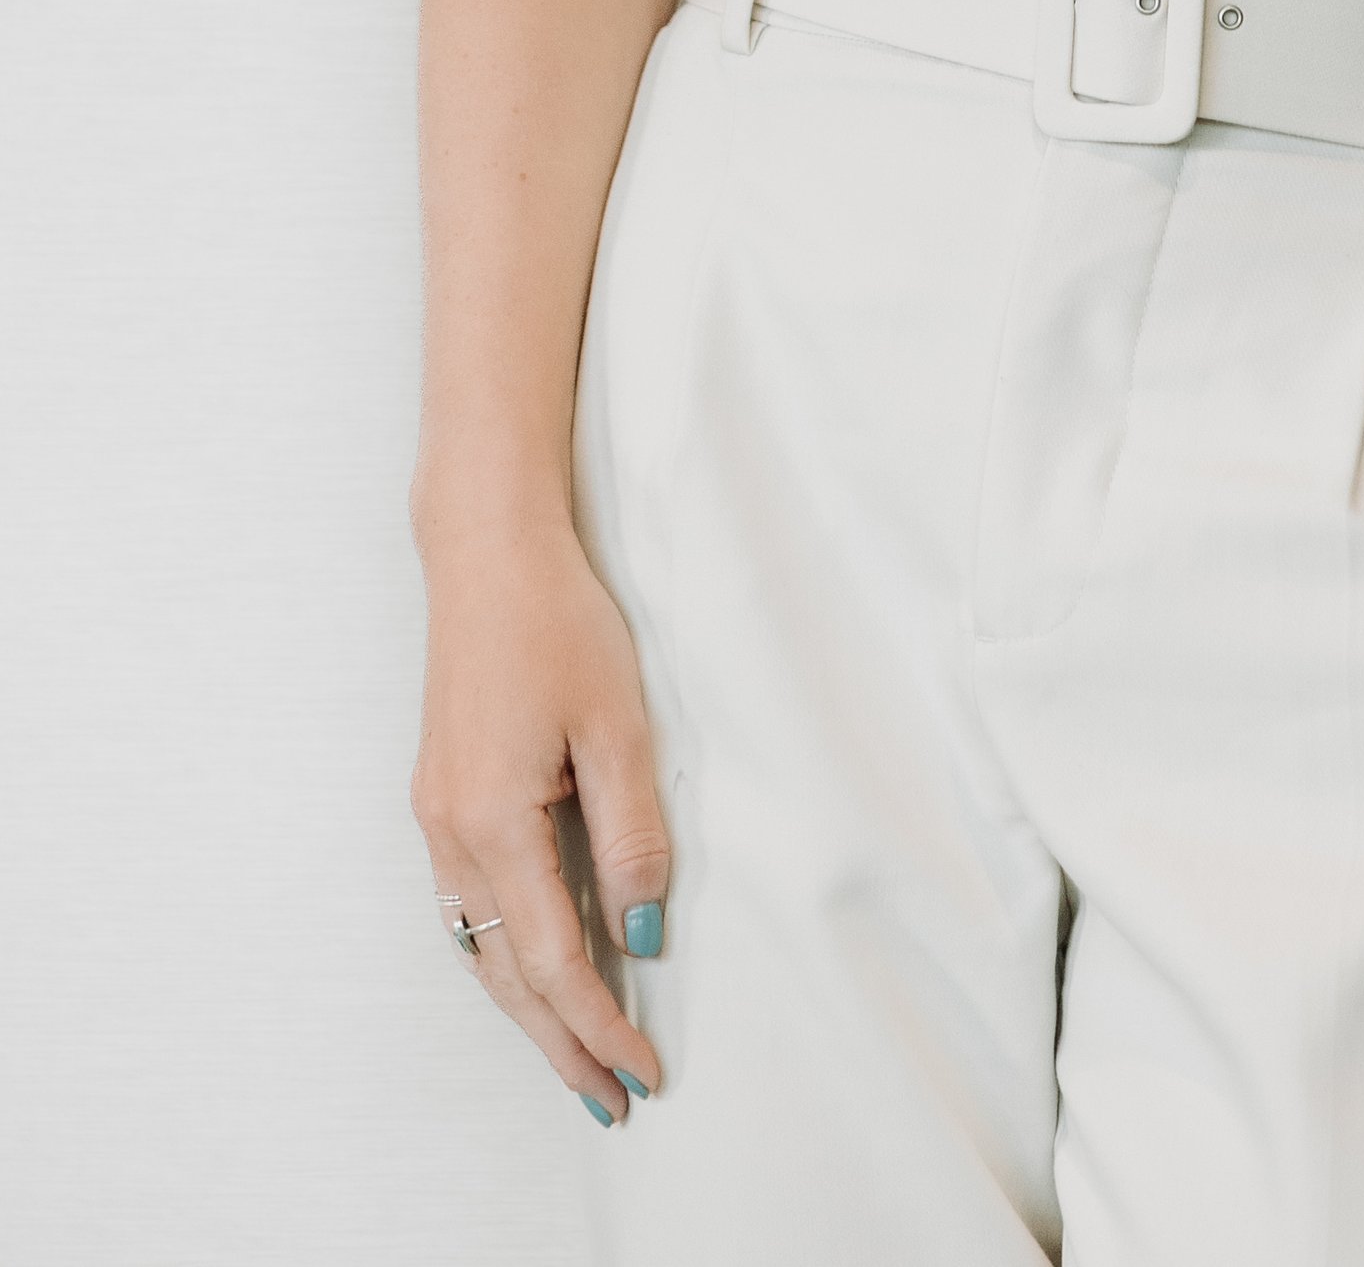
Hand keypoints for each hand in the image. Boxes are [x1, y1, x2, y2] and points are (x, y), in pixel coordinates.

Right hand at [411, 518, 667, 1121]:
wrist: (485, 551)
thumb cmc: (558, 621)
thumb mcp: (617, 723)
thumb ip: (630, 834)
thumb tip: (640, 930)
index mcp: (494, 820)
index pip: (550, 961)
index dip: (597, 1025)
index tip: (640, 1070)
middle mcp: (450, 832)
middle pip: (503, 975)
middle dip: (559, 1043)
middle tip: (610, 1101)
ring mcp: (434, 815)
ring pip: (477, 947)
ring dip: (528, 1006)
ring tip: (578, 1054)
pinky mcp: (439, 795)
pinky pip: (466, 904)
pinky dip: (503, 952)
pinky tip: (535, 967)